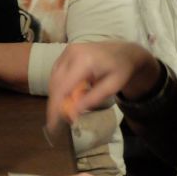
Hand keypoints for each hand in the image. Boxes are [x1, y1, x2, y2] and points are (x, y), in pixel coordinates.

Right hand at [46, 42, 160, 137]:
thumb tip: (72, 114)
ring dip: (56, 96)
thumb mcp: (112, 87)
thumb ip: (92, 99)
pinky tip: (67, 97)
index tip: (53, 124)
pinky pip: (56, 74)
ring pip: (53, 79)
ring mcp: (67, 51)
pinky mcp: (65, 54)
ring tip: (64, 110)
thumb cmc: (121, 69)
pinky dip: (59, 88)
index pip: (64, 86)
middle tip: (58, 122)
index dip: (56, 106)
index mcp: (84, 60)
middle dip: (55, 104)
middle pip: (55, 83)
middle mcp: (72, 53)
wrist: (123, 52)